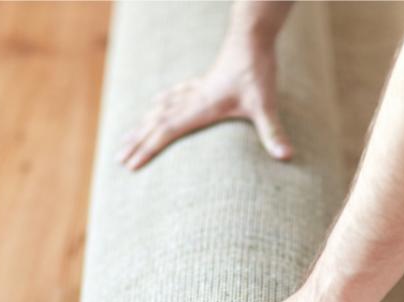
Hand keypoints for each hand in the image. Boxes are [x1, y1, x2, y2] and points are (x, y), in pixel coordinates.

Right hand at [116, 34, 292, 170]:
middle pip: (156, 122)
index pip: (167, 131)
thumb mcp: (266, 104)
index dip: (147, 148)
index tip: (129, 164)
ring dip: (142, 124)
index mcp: (201, 107)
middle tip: (118, 158)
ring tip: (127, 136)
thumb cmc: (257, 70)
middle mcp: (193, 99)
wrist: (252, 36)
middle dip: (137, 141)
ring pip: (161, 109)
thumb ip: (273, 131)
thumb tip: (286, 156)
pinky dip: (161, 104)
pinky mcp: (204, 83)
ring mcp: (196, 90)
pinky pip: (174, 96)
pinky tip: (156, 104)